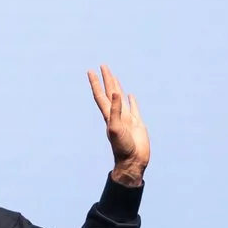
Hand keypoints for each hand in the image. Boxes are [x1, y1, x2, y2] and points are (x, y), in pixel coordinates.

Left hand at [88, 66, 148, 185]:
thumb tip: (116, 93)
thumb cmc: (123, 148)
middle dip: (107, 79)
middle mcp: (116, 115)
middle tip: (103, 66)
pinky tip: (129, 96)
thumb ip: (116, 110)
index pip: (101, 95)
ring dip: (117, 87)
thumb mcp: (116, 128)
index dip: (96, 83)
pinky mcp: (137, 124)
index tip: (91, 70)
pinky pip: (133, 108)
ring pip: (121, 99)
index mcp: (109, 115)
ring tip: (114, 77)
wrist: (133, 162)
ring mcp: (127, 119)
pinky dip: (131, 101)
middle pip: (110, 93)